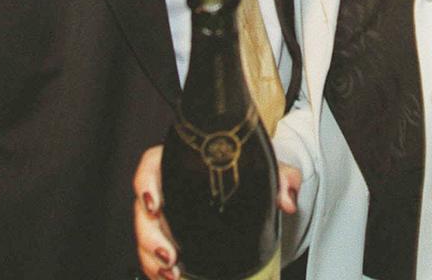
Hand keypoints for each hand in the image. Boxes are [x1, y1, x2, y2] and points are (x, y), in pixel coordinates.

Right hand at [132, 146, 301, 279]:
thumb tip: (287, 200)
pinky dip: (157, 269)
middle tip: (170, 256)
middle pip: (144, 208)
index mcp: (181, 162)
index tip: (154, 204)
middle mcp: (168, 187)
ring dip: (152, 258)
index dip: (145, 182)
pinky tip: (170, 279)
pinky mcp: (170, 235)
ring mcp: (166, 214)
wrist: (252, 186)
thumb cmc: (251, 170)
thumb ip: (283, 177)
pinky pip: (153, 253)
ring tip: (171, 274)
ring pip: (145, 235)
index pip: (152, 164)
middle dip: (151, 236)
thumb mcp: (268, 169)